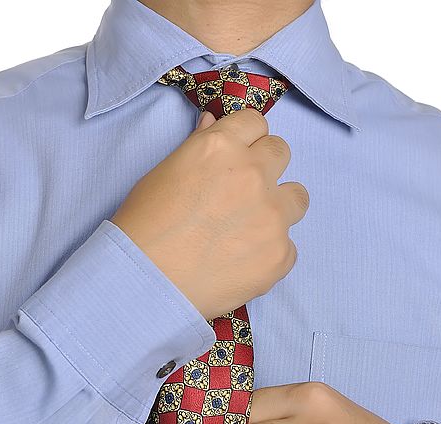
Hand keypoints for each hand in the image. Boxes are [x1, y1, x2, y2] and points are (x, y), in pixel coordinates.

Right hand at [111, 109, 308, 318]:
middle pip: (281, 152)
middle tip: (240, 193)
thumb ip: (197, 146)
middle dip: (264, 167)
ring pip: (297, 197)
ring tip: (248, 229)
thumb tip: (213, 124)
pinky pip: (288, 246)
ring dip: (278, 207)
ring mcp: (272, 216)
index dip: (245, 139)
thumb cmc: (143, 228)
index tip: (237, 155)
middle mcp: (253, 174)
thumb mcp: (163, 174)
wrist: (146, 283)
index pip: (255, 122)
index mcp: (221, 147)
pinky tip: (239, 263)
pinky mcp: (280, 255)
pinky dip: (268, 252)